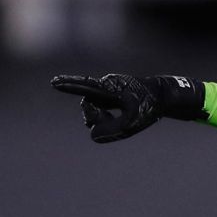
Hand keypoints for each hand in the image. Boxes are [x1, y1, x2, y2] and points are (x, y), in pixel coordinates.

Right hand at [51, 73, 205, 142]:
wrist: (163, 96)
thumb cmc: (148, 107)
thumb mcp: (132, 124)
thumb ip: (111, 131)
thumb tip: (92, 134)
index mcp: (110, 87)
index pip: (86, 86)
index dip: (69, 85)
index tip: (54, 82)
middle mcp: (105, 85)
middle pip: (88, 105)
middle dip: (95, 118)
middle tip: (110, 121)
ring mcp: (107, 89)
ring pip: (93, 108)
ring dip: (102, 118)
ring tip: (119, 120)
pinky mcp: (109, 94)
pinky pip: (100, 109)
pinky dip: (106, 117)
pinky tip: (114, 118)